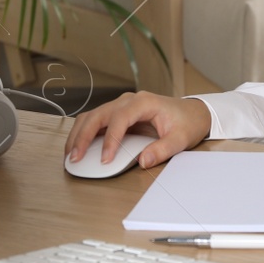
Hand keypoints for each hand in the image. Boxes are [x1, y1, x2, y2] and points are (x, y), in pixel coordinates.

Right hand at [63, 91, 212, 169]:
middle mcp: (129, 100)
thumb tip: (142, 161)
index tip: (105, 159)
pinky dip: (83, 132)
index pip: (120, 118)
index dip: (110, 139)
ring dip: (78, 134)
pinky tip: (77, 146)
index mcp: (144, 102)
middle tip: (75, 158)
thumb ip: (162, 149)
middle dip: (84, 136)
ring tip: (70, 154)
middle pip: (99, 114)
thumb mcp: (181, 139)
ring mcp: (121, 105)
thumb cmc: (187, 123)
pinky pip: (96, 120)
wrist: (193, 113)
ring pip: (92, 115)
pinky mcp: (118, 113)